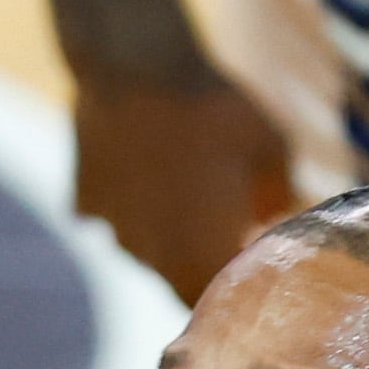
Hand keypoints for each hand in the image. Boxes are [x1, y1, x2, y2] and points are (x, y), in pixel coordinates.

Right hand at [70, 68, 297, 302]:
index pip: (223, 305)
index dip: (242, 287)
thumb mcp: (272, 148)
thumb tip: (283, 214)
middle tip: (228, 224)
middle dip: (205, 261)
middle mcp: (153, 260)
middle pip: (182, 282)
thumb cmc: (214, 110)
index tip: (259, 261)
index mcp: (201, 261)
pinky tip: (144, 167)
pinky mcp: (85, 202)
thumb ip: (279, 196)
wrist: (134, 63)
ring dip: (167, 231)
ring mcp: (114, 232)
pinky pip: (113, 215)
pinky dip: (129, 202)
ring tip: (186, 184)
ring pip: (147, 249)